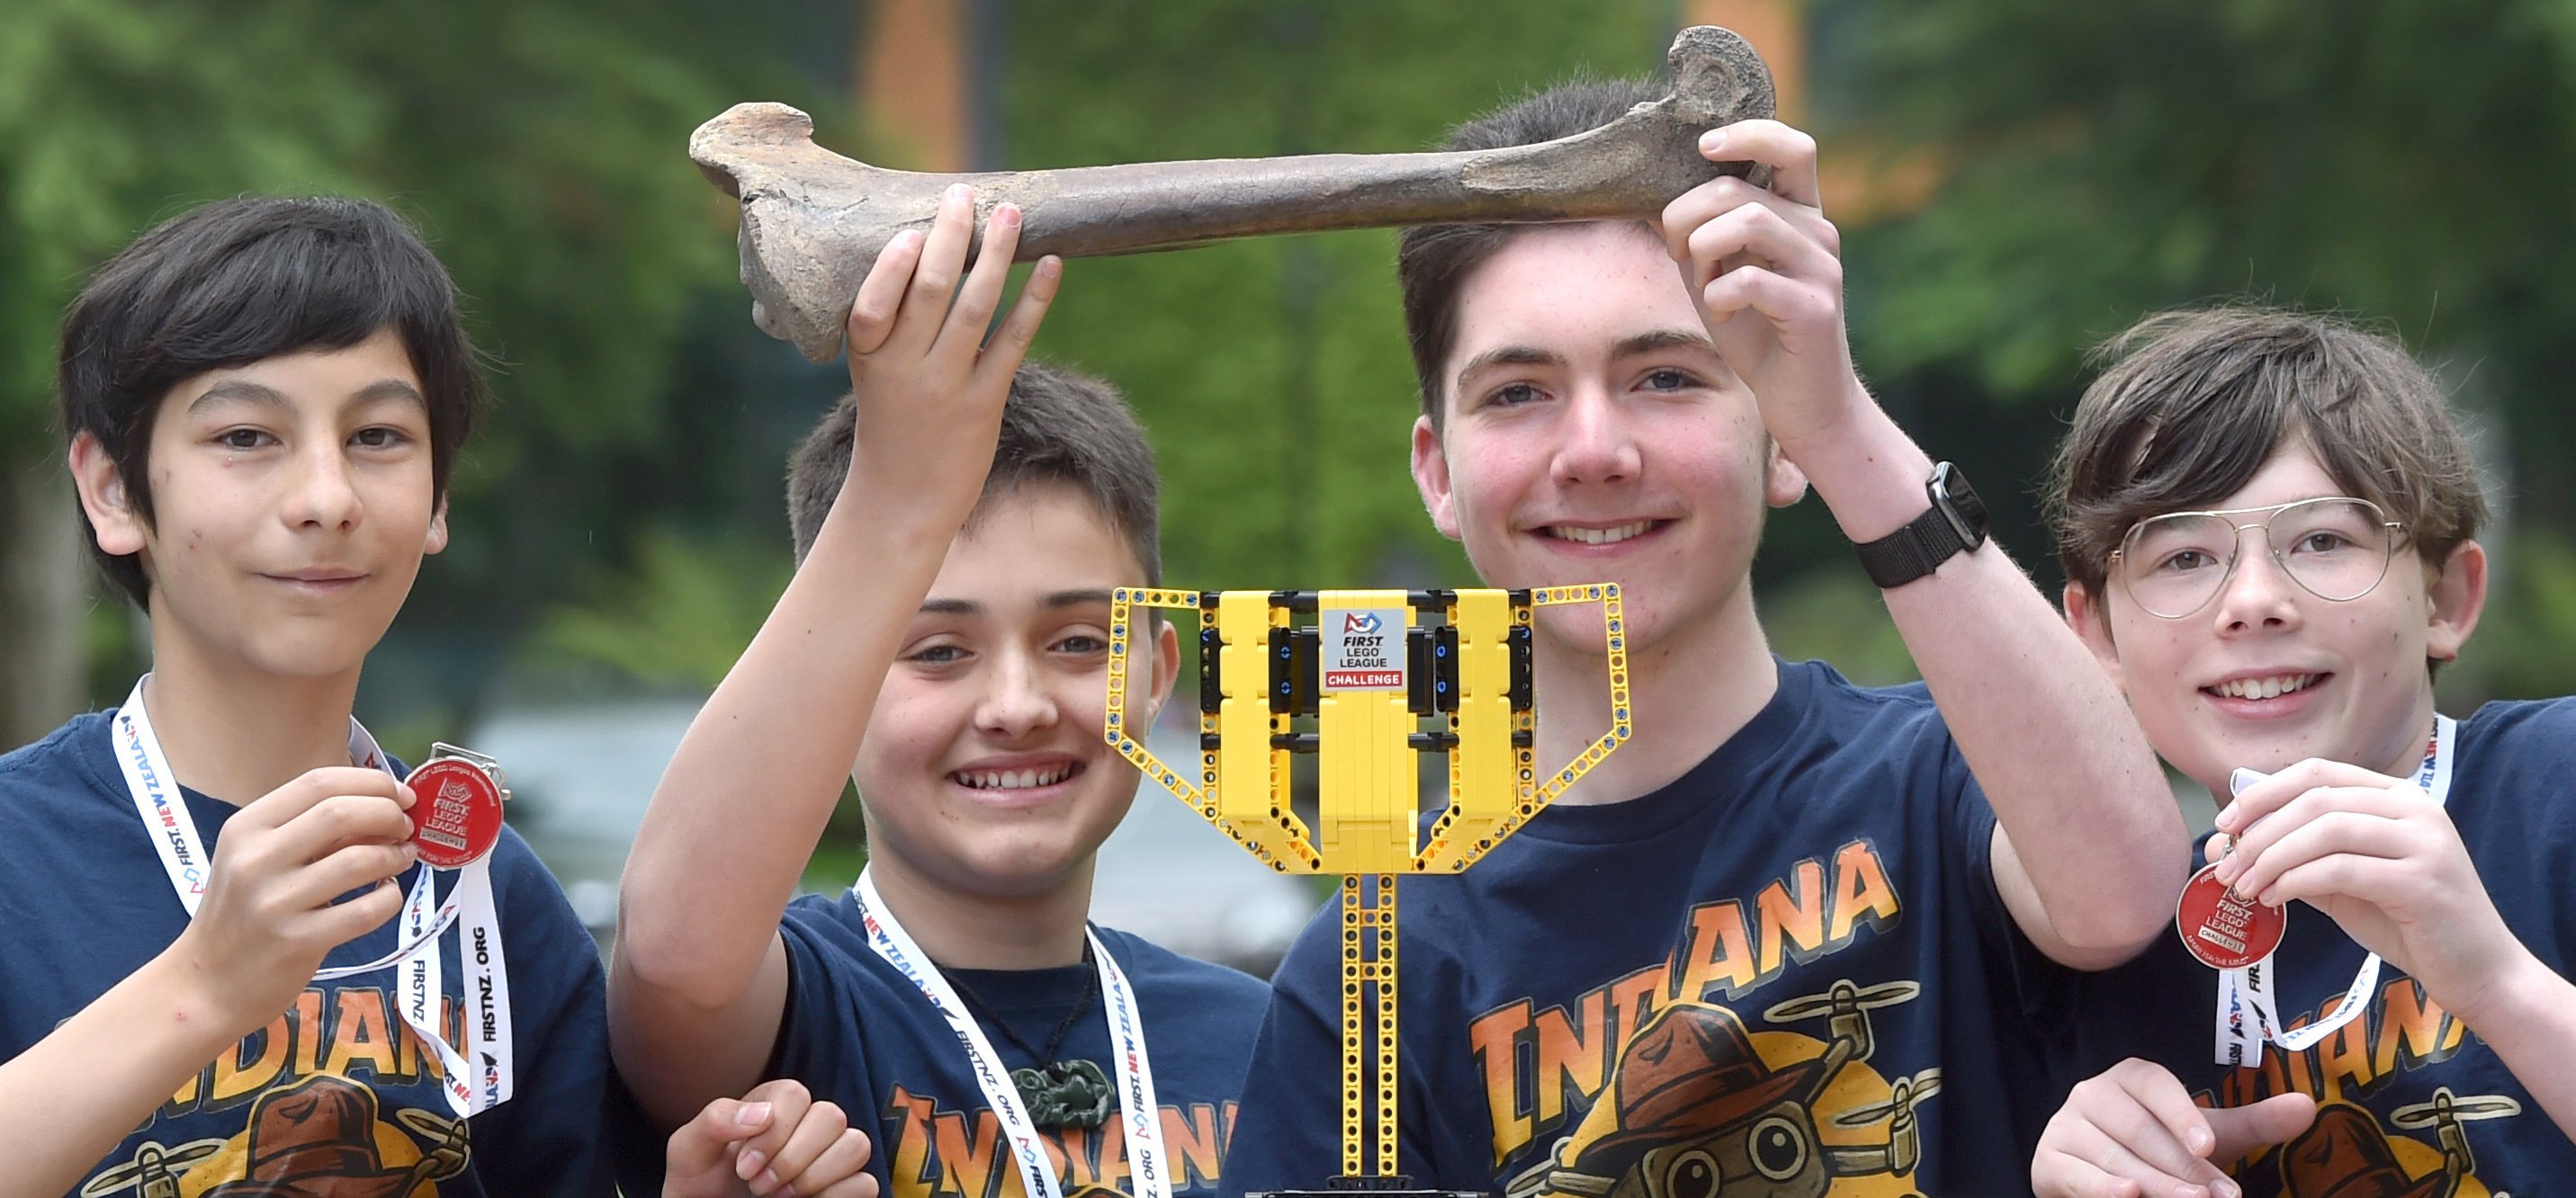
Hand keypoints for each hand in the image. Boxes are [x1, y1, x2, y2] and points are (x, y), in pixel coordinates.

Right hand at [167, 766, 416, 1030]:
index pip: (318, 782)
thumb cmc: (241, 913)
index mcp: (245, 828)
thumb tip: (383, 807)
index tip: (401, 794)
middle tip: (406, 827)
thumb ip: (310, 830)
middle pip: (341, 813)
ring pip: (359, 860)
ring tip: (402, 858)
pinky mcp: (296, 942)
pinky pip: (365, 911)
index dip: (371, 782)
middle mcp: (254, 860)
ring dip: (394, 855)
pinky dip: (390, 898)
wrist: (205, 984)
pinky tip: (387, 895)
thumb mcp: (258, 859)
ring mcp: (274, 902)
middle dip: (389, 813)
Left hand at [664, 1078, 875, 1197]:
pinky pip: (865, 1183)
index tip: (744, 1167)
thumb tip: (762, 1116)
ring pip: (856, 1145)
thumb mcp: (689, 1149)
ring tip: (780, 1197)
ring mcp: (830, 1157)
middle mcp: (809, 1125)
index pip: (796, 1094)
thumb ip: (715, 1120)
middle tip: (757, 1186)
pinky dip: (836, 1195)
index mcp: (775, 1105)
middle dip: (792, 1158)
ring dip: (815, 1176)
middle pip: (832, 1117)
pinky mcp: (844, 1188)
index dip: (774, 1132)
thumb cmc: (699, 1183)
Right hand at [840, 184, 1062, 531]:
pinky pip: (1013, 342)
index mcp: (867, 356)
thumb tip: (930, 249)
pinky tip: (1051, 265)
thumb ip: (892, 322)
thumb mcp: (874, 371)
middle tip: (966, 192)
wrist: (904, 498)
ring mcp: (947, 386)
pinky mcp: (985, 402)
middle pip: (931, 290)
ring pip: (975, 307)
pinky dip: (1035, 300)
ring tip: (1012, 213)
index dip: (894, 265)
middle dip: (952, 236)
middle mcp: (905, 368)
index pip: (873, 302)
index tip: (915, 229)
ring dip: (996, 255)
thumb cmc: (891, 422)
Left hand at [1657, 118, 1864, 454]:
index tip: (1704, 147)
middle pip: (1740, 189)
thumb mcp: (1715, 274)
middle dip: (1687, 216)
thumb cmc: (1757, 334)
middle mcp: (1819, 231)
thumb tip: (1645, 192)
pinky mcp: (1815, 309)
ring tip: (1705, 286)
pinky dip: (1719, 295)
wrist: (1802, 403)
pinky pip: (1749, 279)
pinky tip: (1724, 314)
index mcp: (1799, 215)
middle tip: (1678, 255)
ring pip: (1749, 222)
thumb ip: (1693, 234)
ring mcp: (1822, 269)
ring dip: (1704, 251)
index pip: (1790, 147)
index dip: (1748, 134)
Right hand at [2032, 1058, 2315, 1197]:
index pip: (2152, 1084)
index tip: (2208, 1146)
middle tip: (2216, 1197)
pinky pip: (2079, 1176)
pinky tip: (2129, 1196)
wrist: (2090, 1171)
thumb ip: (2250, 1124)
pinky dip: (2104, 1189)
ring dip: (2154, 1185)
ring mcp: (2065, 1127)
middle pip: (2139, 1130)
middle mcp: (2092, 1093)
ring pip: (2115, 1158)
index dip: (2179, 1113)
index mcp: (2130, 1077)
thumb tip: (2308, 1106)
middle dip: (2181, 1168)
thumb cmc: (2155, 1150)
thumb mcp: (2201, 1137)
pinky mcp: (2048, 1161)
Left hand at [2212, 757, 2529, 1023]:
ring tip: (2244, 887)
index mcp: (2397, 796)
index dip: (2262, 794)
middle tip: (2225, 867)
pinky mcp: (2422, 880)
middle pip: (2314, 800)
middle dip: (2258, 833)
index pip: (2317, 773)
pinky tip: (2274, 899)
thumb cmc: (2409, 923)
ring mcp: (2424, 841)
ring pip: (2325, 830)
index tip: (2225, 825)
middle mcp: (2415, 808)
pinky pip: (2340, 869)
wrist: (2480, 970)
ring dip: (2270, 858)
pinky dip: (2295, 881)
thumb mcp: (2347, 880)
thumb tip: (2233, 845)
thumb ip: (2301, 857)